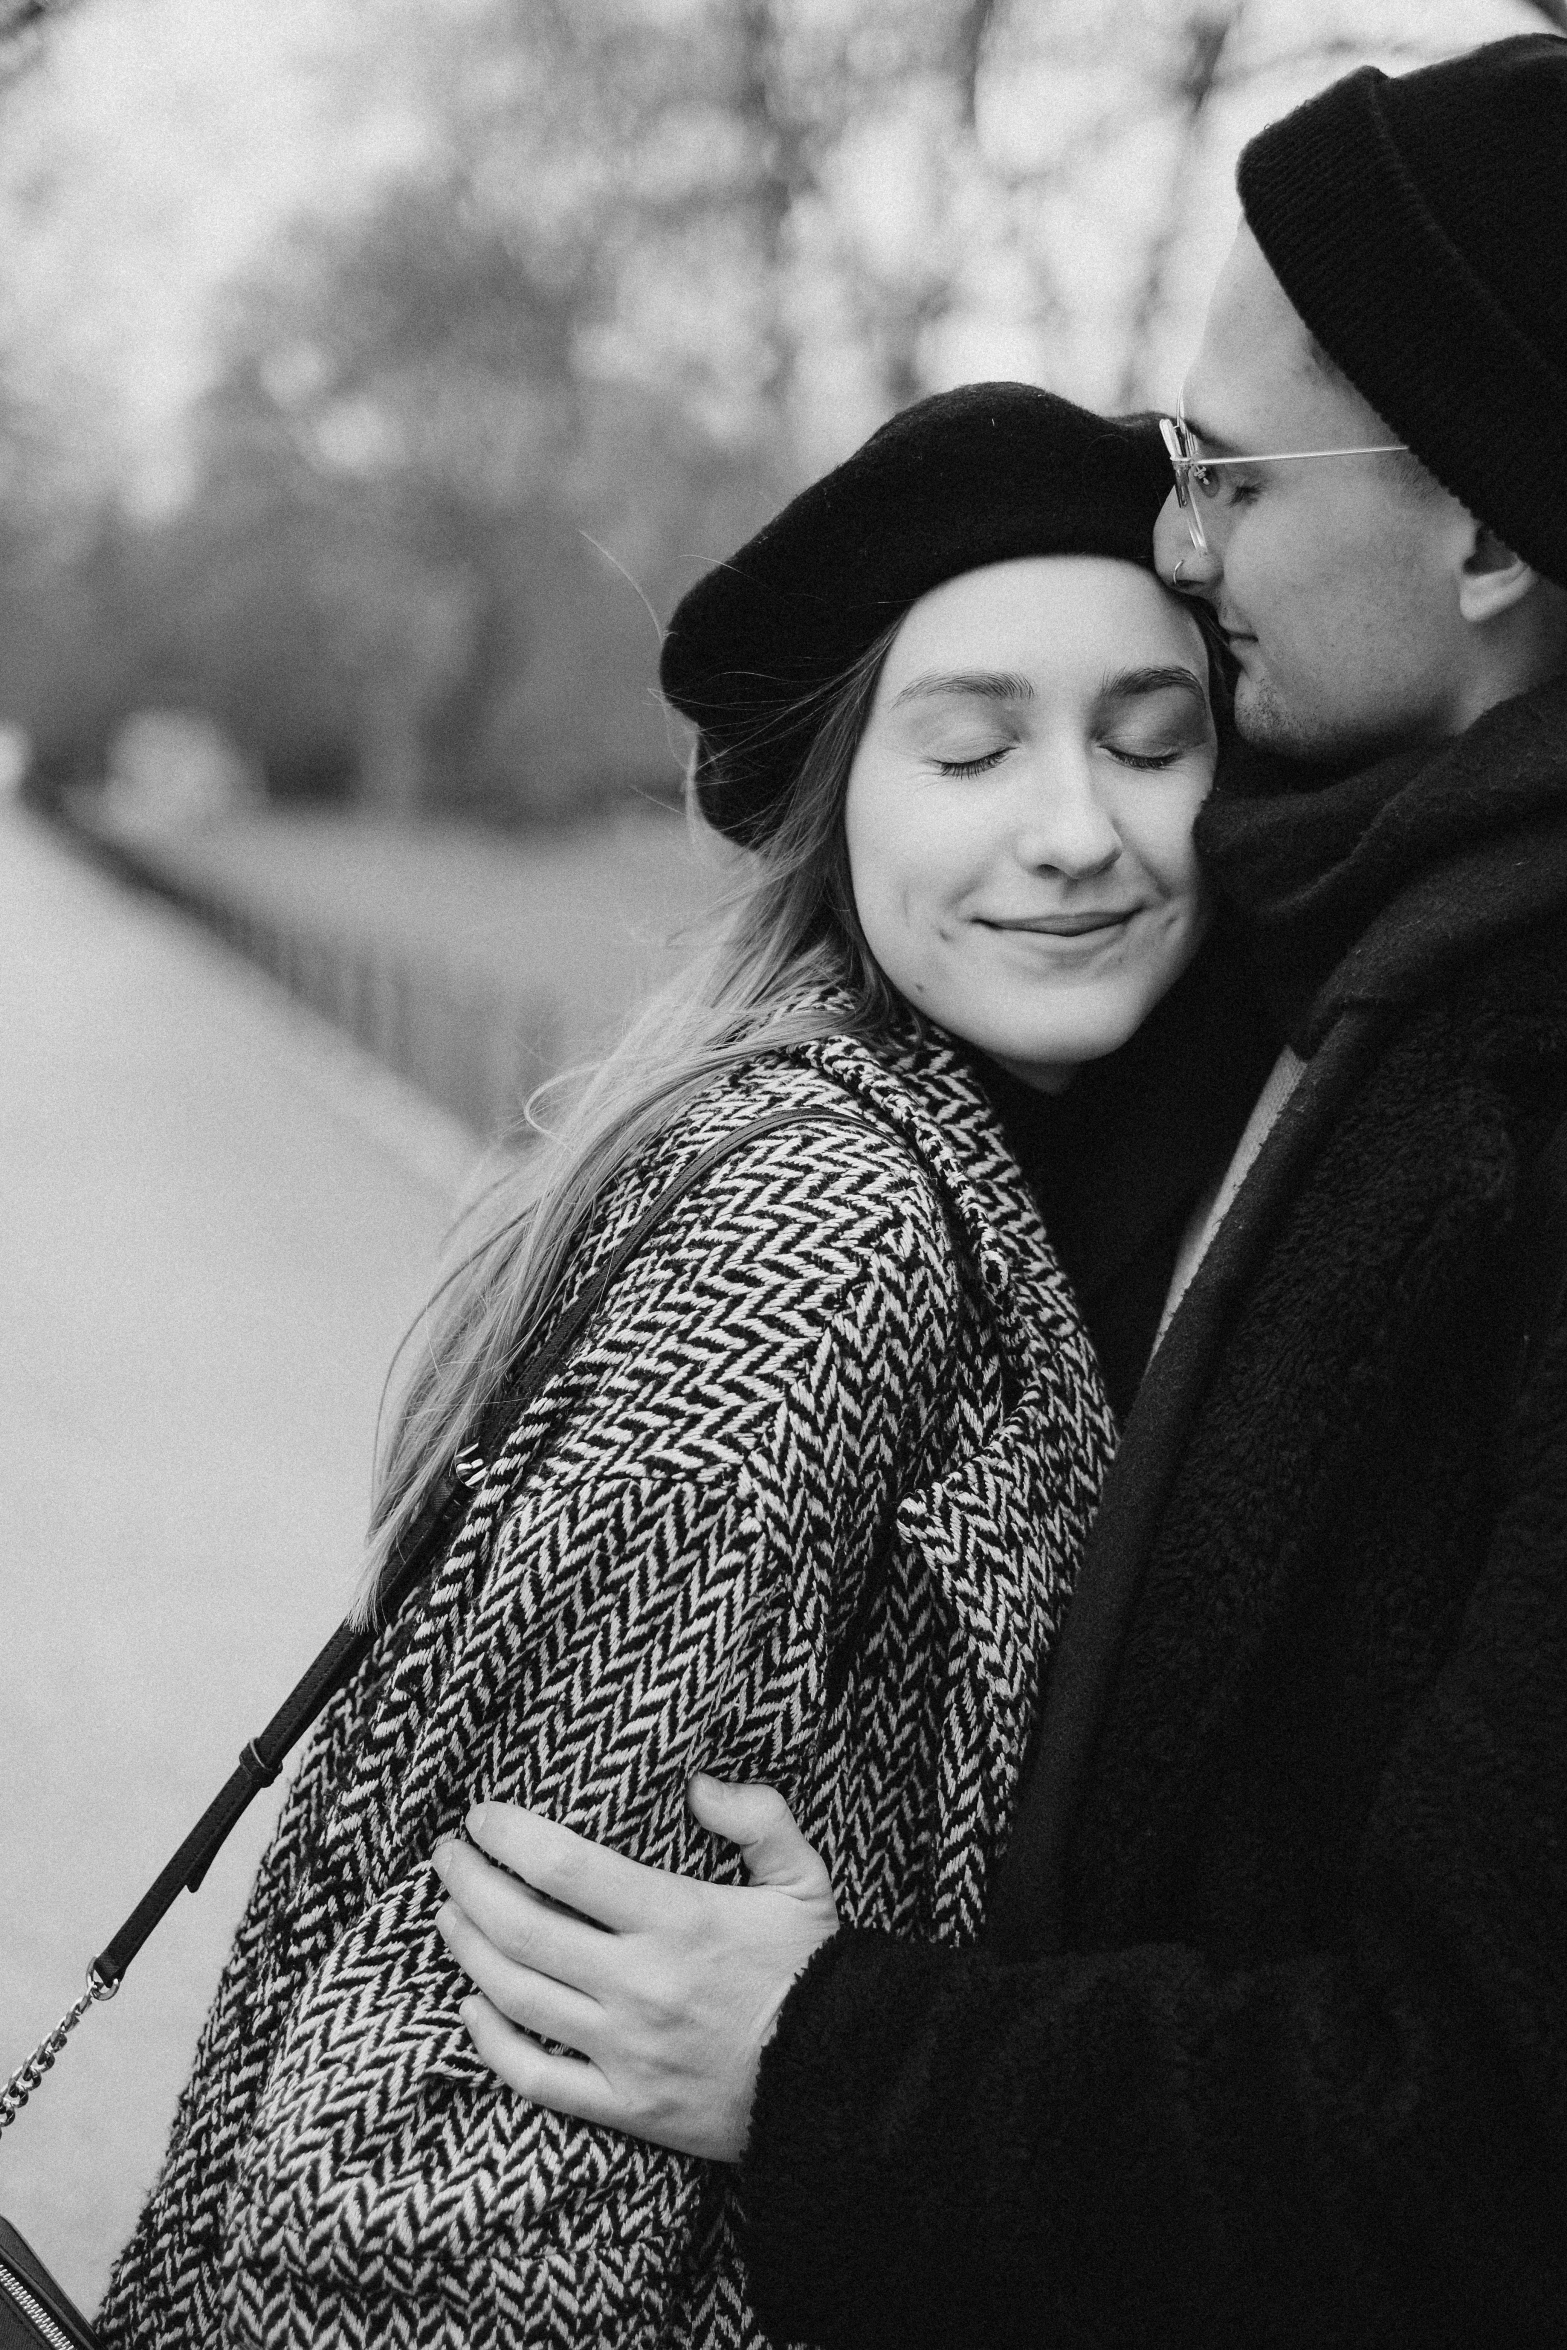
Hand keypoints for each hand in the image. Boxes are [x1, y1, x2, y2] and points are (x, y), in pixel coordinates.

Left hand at [432, 1775, 839, 2162]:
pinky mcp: (624, 2104)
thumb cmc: (811, 1968)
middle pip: (520, 1927)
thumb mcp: (801, 1877)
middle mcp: (641, 1983)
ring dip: (467, 1948)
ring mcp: (626, 2049)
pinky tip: (471, 2005)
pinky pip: (535, 2076)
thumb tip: (697, 1785)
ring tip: (449, 1914)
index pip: (563, 1866)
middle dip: (468, 1883)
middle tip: (447, 1856)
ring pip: (515, 1995)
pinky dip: (491, 2041)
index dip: (507, 1835)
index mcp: (678, 1919)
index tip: (481, 1817)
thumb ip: (757, 1817)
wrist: (840, 2078)